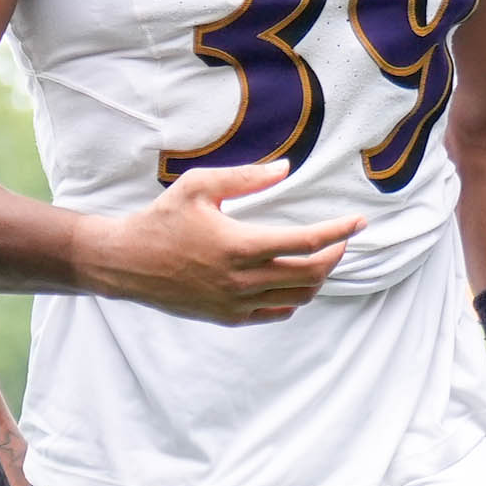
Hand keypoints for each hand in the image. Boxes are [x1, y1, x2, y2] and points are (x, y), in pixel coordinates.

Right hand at [88, 166, 360, 323]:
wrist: (127, 263)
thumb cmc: (161, 219)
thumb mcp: (199, 186)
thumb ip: (246, 178)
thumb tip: (286, 168)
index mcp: (239, 245)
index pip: (306, 242)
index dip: (338, 231)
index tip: (359, 222)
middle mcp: (242, 280)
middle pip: (310, 274)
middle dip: (334, 254)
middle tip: (341, 239)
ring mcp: (236, 303)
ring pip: (298, 297)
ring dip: (318, 278)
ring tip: (321, 258)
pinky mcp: (228, 317)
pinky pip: (276, 313)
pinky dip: (295, 298)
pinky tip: (294, 281)